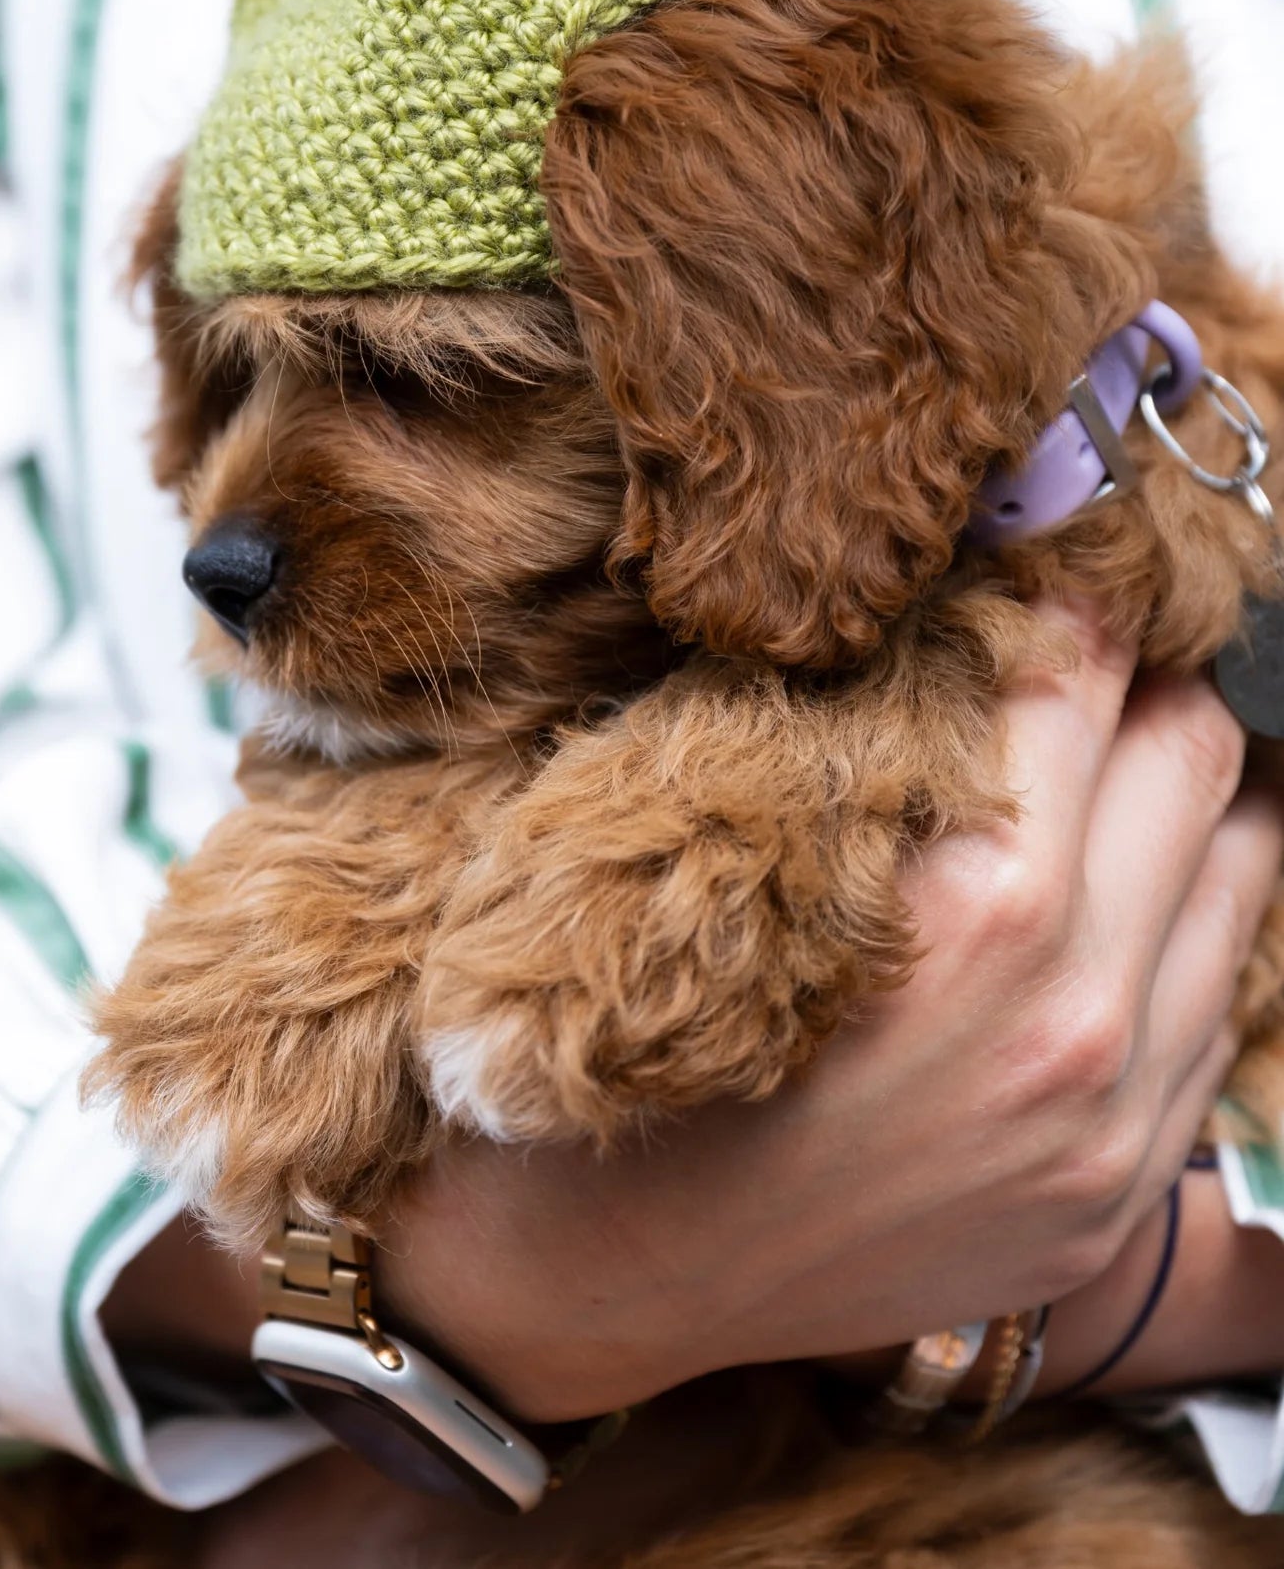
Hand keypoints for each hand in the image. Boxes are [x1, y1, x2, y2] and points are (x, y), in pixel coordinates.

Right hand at [374, 599, 1280, 1417]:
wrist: (619, 1270)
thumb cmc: (646, 1028)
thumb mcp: (744, 851)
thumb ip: (880, 730)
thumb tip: (970, 607)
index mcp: (976, 906)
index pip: (1088, 672)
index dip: (1072, 595)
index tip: (1053, 570)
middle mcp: (1075, 1013)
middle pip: (1196, 751)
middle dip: (1145, 679)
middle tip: (1085, 663)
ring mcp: (1116, 1115)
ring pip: (1245, 870)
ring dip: (1186, 798)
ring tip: (1109, 776)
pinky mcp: (1121, 1189)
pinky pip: (1216, 1003)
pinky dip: (1180, 926)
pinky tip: (1102, 910)